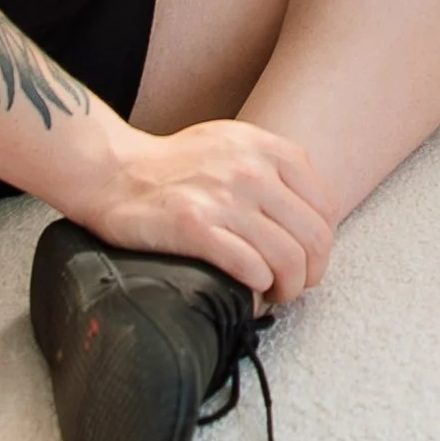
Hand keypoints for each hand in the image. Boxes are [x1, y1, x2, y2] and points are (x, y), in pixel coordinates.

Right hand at [82, 115, 337, 306]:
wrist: (114, 171)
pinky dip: (259, 286)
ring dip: (288, 288)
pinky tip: (251, 289)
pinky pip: (249, 266)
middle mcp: (252, 170)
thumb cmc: (176, 164)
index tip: (309, 260)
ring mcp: (224, 198)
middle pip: (313, 237)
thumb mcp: (235, 144)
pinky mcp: (194, 227)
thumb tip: (313, 212)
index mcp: (268, 149)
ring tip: (275, 296)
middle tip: (296, 288)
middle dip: (311, 273)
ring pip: (287, 257)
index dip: (323, 243)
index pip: (325, 207)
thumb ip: (275, 167)